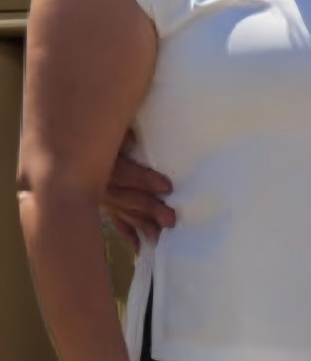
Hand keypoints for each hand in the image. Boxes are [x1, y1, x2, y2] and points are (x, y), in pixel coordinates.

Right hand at [101, 131, 174, 251]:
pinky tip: (140, 247)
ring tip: (160, 238)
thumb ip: (120, 137)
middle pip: (126, 198)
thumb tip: (132, 140)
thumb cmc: (98, 135)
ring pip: (123, 214)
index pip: (124, 174)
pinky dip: (128, 234)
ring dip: (142, 225)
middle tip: (171, 220)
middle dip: (149, 209)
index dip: (144, 180)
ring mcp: (102, 199)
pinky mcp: (104, 206)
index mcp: (103, 164)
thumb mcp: (110, 132)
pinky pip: (117, 222)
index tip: (167, 187)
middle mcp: (100, 186)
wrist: (70, 152)